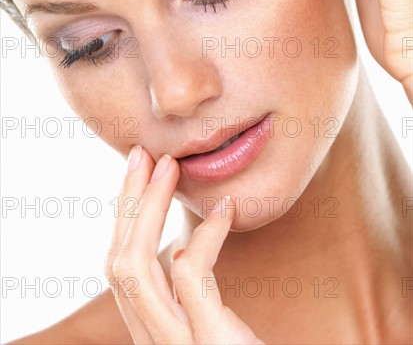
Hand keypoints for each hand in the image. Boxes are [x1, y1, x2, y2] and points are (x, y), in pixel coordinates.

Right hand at [104, 145, 264, 344]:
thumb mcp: (207, 322)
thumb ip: (187, 292)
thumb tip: (178, 249)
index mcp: (149, 329)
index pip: (119, 267)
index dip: (122, 218)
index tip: (139, 173)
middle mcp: (151, 340)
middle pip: (118, 261)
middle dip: (128, 203)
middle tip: (143, 155)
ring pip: (138, 268)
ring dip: (150, 209)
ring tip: (169, 167)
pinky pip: (191, 278)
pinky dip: (205, 236)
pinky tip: (225, 209)